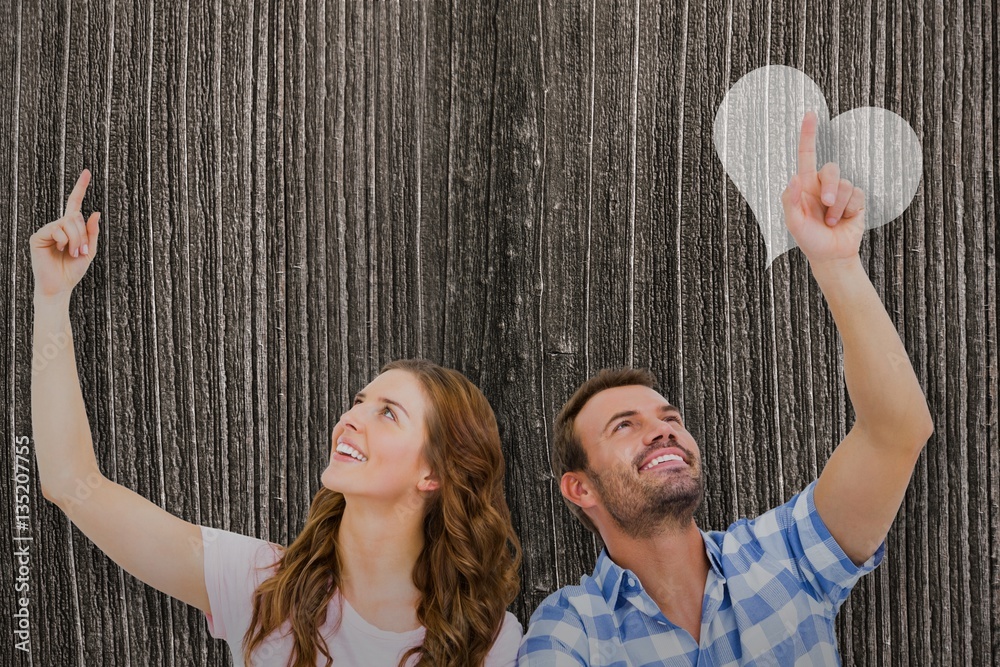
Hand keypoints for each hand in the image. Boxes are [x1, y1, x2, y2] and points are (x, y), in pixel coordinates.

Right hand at [30, 169, 100, 299]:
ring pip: (68, 222)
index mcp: (70, 228)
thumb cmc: (73, 270)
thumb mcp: (89, 251)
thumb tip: (96, 212)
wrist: (60, 286)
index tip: (87, 172)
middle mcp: (57, 226)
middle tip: (81, 251)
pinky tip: (61, 250)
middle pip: (75, 216)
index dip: (80, 187)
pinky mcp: (38, 236)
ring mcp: (47, 230)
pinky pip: (57, 229)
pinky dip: (65, 240)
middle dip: (83, 234)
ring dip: (76, 239)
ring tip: (72, 253)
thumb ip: (92, 232)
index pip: (74, 203)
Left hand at [781, 112, 865, 265]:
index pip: (807, 155)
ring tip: (831, 222)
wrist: (831, 255)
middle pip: (830, 169)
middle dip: (830, 187)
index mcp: (804, 185)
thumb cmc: (809, 239)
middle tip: (826, 205)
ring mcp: (840, 192)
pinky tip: (843, 220)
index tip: (810, 114)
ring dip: (838, 206)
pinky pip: (856, 194)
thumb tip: (794, 178)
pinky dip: (849, 209)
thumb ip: (790, 202)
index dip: (808, 134)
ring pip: (844, 184)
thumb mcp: (794, 223)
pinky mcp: (855, 200)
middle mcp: (822, 185)